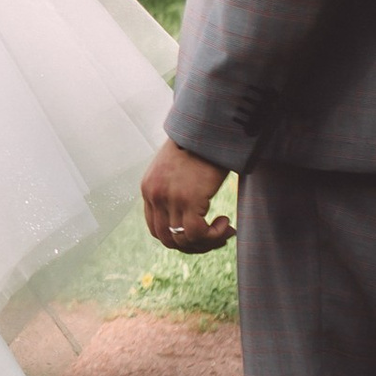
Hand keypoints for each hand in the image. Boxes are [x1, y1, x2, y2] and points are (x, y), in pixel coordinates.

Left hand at [142, 137, 234, 252]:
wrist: (209, 129)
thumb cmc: (199, 147)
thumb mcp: (177, 168)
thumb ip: (173, 189)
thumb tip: (189, 215)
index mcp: (148, 189)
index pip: (155, 229)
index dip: (178, 238)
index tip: (200, 236)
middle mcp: (154, 196)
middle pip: (168, 240)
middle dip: (193, 246)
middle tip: (216, 239)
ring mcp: (169, 198)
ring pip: (184, 240)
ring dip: (207, 242)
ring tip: (225, 231)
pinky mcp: (188, 199)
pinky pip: (198, 233)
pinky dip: (214, 235)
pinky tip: (227, 223)